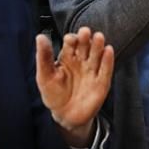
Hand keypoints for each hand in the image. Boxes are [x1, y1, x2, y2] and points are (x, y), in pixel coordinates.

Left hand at [36, 27, 113, 147]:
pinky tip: (108, 50)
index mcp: (67, 57)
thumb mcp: (45, 76)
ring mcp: (92, 71)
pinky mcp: (101, 82)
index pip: (71, 43)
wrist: (65, 116)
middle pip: (85, 46)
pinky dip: (108, 60)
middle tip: (85, 32)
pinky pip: (106, 70)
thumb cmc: (54, 94)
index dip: (71, 39)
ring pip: (96, 55)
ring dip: (98, 45)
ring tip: (98, 37)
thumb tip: (40, 36)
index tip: (69, 39)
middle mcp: (81, 61)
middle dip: (85, 38)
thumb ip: (44, 57)